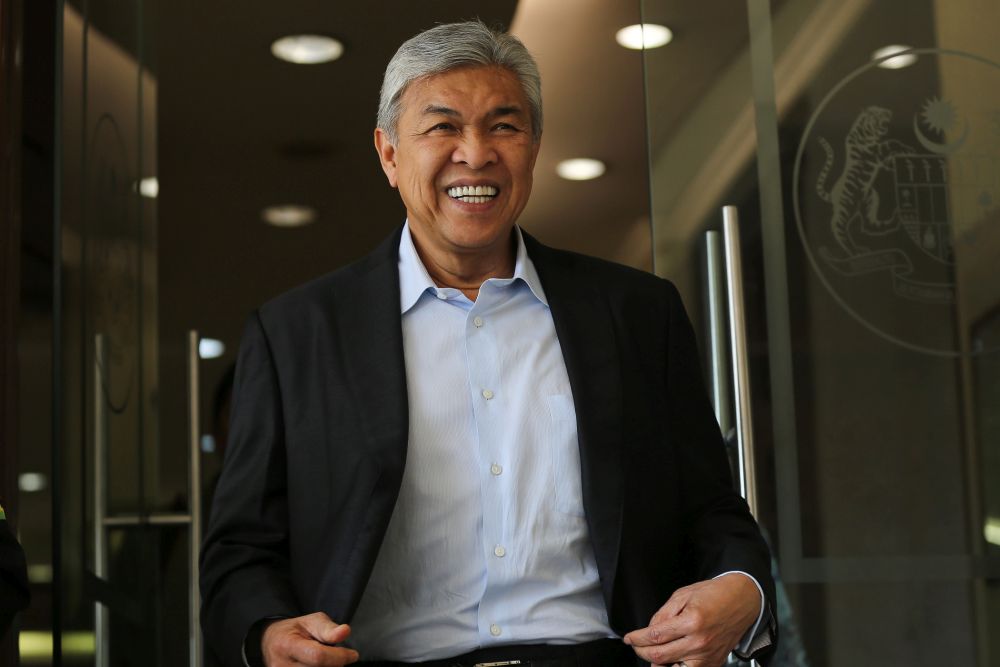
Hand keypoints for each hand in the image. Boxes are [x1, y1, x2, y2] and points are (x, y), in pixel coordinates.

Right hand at [261, 612, 359, 666]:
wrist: (272, 641)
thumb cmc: (295, 630)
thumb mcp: (312, 621)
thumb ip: (328, 628)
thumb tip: (345, 631)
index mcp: (286, 645)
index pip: (317, 656)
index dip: (339, 657)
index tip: (353, 654)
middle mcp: (281, 665)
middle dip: (334, 663)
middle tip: (334, 654)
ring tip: (324, 659)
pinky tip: (319, 665)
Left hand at [623, 573, 758, 666]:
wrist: (743, 600)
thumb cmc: (715, 594)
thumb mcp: (683, 595)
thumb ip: (663, 614)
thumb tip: (649, 630)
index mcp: (692, 622)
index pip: (655, 637)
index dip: (636, 639)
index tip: (629, 638)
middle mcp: (700, 642)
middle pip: (659, 656)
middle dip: (641, 651)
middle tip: (636, 644)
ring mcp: (707, 656)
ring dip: (656, 662)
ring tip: (652, 651)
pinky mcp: (713, 663)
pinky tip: (670, 658)